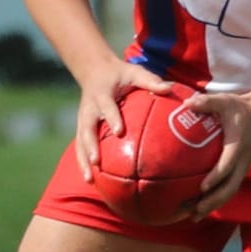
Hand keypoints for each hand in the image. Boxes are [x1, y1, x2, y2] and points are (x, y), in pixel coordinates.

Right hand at [74, 59, 173, 182]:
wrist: (94, 71)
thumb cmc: (120, 74)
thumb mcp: (135, 72)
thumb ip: (151, 81)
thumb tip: (170, 88)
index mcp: (102, 95)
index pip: (107, 107)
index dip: (112, 118)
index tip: (119, 131)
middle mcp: (89, 109)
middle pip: (86, 130)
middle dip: (90, 147)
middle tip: (97, 162)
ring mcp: (83, 120)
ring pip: (80, 143)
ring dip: (83, 161)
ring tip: (90, 180)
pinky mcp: (81, 128)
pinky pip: (81, 147)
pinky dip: (84, 163)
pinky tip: (92, 181)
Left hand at [182, 90, 250, 217]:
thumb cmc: (240, 107)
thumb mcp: (225, 101)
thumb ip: (207, 102)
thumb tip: (187, 103)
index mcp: (237, 146)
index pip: (227, 166)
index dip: (215, 178)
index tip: (202, 187)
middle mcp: (242, 161)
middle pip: (229, 188)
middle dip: (213, 201)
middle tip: (195, 211)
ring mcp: (242, 168)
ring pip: (229, 192)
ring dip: (213, 206)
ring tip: (194, 217)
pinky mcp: (240, 171)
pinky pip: (229, 189)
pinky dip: (216, 201)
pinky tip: (200, 210)